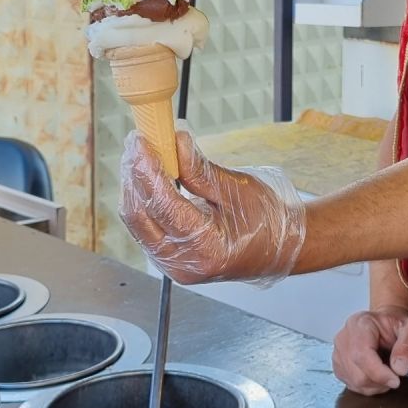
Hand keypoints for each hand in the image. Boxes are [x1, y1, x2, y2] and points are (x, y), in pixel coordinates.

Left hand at [119, 128, 306, 284]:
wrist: (274, 249)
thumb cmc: (265, 222)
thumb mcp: (237, 190)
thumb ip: (200, 170)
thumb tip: (176, 142)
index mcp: (207, 248)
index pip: (164, 206)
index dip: (148, 170)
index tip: (142, 142)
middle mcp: (184, 263)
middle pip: (140, 216)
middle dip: (134, 174)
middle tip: (137, 141)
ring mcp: (172, 265)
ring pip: (136, 221)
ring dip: (133, 185)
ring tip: (139, 153)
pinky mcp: (166, 257)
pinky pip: (143, 226)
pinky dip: (141, 198)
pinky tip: (145, 175)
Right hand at [332, 307, 407, 394]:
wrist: (389, 328)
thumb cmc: (398, 328)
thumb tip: (400, 368)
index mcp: (361, 324)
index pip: (362, 354)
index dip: (379, 373)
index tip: (396, 380)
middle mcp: (344, 338)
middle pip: (357, 373)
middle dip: (381, 381)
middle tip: (396, 373)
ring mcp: (339, 353)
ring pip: (355, 382)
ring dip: (376, 385)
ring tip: (388, 371)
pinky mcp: (339, 366)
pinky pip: (353, 386)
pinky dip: (369, 387)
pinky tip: (377, 375)